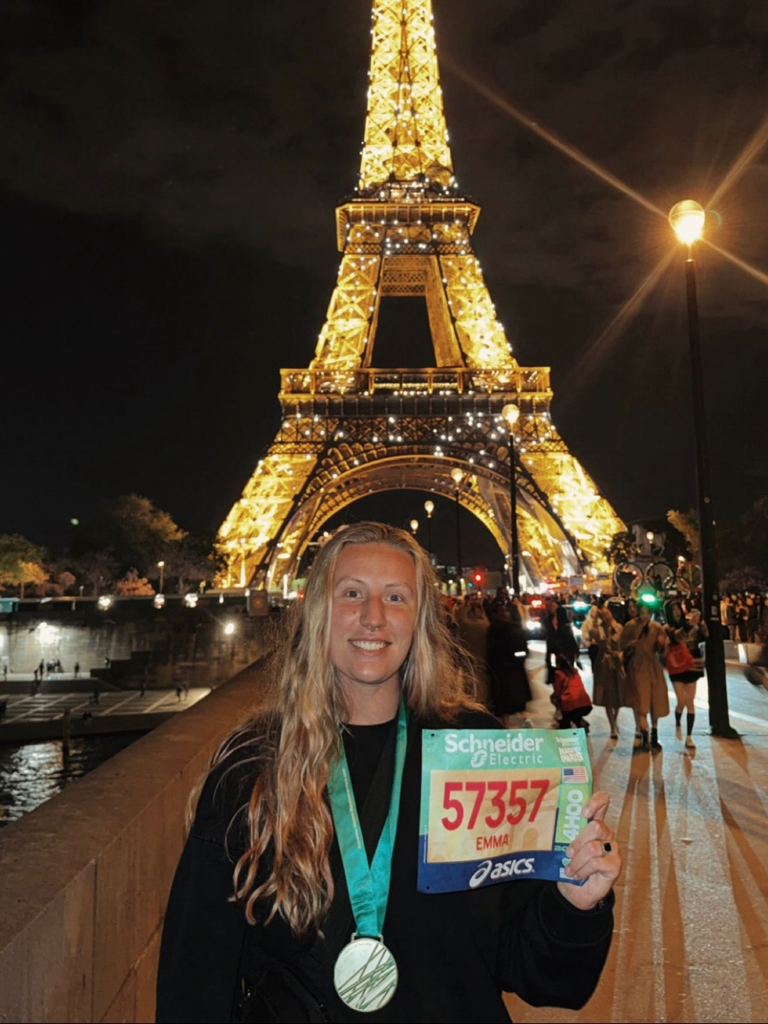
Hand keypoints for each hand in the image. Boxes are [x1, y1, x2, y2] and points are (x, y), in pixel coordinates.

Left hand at [556, 791, 620, 910]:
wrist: (576, 890)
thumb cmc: (570, 862)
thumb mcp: (564, 845)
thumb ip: (563, 832)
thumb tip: (546, 821)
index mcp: (593, 821)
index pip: (602, 801)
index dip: (595, 802)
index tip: (583, 812)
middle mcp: (605, 832)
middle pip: (595, 827)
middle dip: (577, 842)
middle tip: (567, 854)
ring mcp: (612, 848)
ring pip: (593, 848)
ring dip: (577, 861)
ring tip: (569, 869)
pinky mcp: (615, 864)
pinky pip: (596, 863)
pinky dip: (582, 870)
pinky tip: (577, 875)